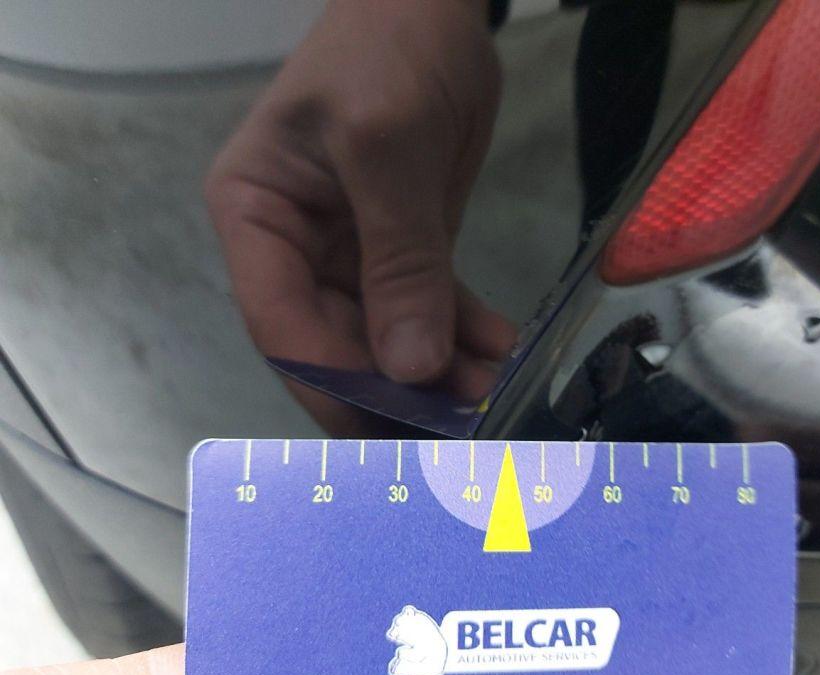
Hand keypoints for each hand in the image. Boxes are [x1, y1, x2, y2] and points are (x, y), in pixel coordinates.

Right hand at [206, 0, 514, 429]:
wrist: (431, 3)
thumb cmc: (387, 50)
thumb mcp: (385, 146)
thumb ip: (397, 259)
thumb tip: (409, 367)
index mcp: (257, 220)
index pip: (281, 325)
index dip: (334, 382)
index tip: (392, 427)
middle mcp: (295, 249)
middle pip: (337, 343)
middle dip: (397, 387)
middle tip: (458, 423)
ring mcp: (350, 253)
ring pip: (388, 335)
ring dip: (439, 371)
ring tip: (493, 394)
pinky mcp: (403, 249)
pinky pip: (431, 306)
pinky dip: (464, 335)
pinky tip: (501, 354)